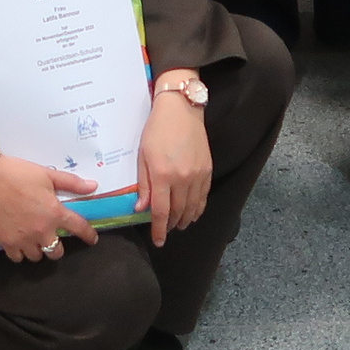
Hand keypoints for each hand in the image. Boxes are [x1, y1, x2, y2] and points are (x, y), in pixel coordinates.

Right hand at [0, 154, 100, 262]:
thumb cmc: (18, 173)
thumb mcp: (46, 174)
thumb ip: (71, 183)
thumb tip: (93, 186)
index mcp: (54, 212)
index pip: (78, 228)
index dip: (88, 235)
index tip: (92, 239)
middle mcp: (42, 230)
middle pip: (56, 252)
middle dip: (56, 246)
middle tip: (50, 235)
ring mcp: (24, 239)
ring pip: (37, 257)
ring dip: (38, 249)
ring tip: (33, 238)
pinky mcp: (7, 243)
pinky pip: (18, 258)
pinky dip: (20, 252)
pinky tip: (19, 241)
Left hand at [136, 76, 212, 247]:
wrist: (181, 109)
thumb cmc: (156, 129)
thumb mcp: (143, 155)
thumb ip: (143, 184)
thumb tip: (141, 209)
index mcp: (162, 175)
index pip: (161, 212)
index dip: (159, 229)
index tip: (157, 241)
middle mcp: (182, 179)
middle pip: (178, 213)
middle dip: (171, 225)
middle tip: (165, 230)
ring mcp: (197, 175)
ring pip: (193, 208)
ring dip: (185, 220)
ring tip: (178, 224)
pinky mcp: (208, 170)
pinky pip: (203, 197)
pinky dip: (197, 209)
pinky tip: (192, 212)